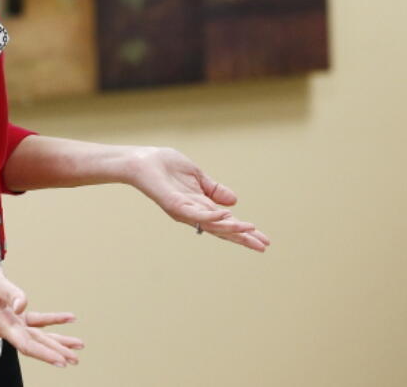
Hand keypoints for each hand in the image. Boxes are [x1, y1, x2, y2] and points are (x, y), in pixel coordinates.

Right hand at [0, 249, 84, 367]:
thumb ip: (10, 293)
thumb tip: (23, 306)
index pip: (25, 343)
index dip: (44, 353)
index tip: (61, 361)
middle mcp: (4, 325)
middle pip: (33, 342)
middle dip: (55, 351)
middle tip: (74, 359)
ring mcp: (8, 320)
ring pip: (36, 334)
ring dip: (56, 340)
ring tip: (76, 345)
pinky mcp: (11, 312)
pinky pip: (34, 319)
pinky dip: (51, 320)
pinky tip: (66, 318)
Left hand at [122, 147, 270, 251]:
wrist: (142, 160)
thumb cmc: (164, 165)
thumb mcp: (197, 175)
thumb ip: (214, 189)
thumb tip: (235, 202)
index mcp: (200, 205)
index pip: (226, 222)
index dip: (244, 230)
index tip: (264, 239)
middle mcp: (193, 212)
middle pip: (222, 229)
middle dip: (243, 238)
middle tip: (264, 246)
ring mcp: (184, 210)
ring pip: (213, 224)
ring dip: (233, 228)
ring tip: (252, 231)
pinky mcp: (174, 205)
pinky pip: (196, 214)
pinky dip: (213, 216)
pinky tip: (229, 215)